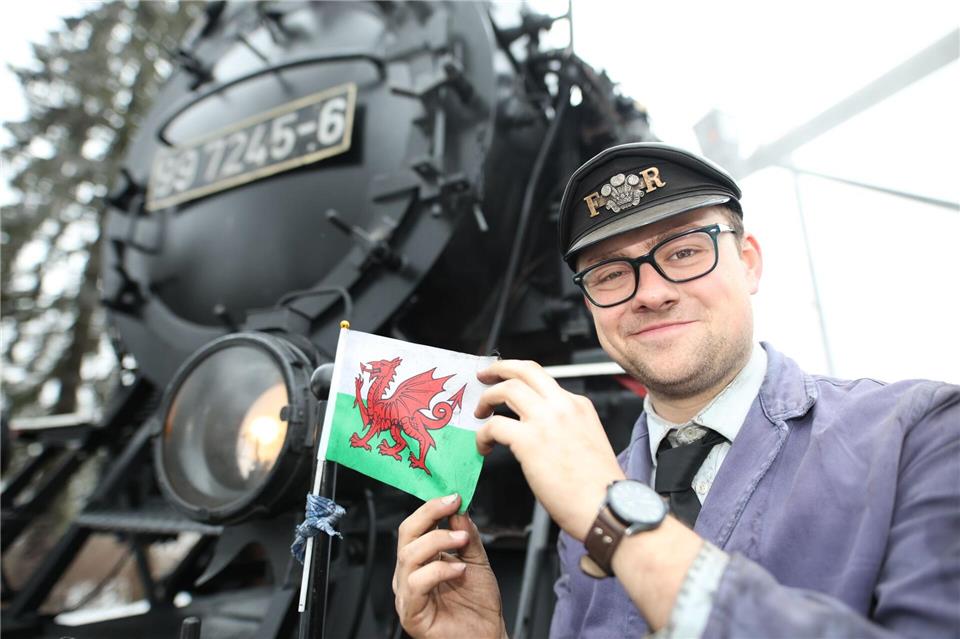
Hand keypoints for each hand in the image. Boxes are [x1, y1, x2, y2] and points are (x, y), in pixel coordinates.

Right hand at [393, 494, 505, 638]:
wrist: (488, 636)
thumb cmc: (479, 605)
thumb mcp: (476, 560)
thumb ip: (467, 535)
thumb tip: (459, 510)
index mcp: (421, 560)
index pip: (415, 526)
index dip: (431, 507)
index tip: (453, 495)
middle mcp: (410, 574)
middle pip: (406, 535)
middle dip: (430, 515)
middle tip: (453, 506)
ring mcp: (408, 593)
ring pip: (409, 556)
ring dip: (437, 541)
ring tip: (461, 541)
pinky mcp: (411, 613)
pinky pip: (416, 584)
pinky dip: (439, 571)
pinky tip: (459, 570)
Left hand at [475, 359, 624, 540]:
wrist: (607, 507)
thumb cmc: (599, 487)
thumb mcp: (588, 441)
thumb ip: (565, 428)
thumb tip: (539, 432)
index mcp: (579, 406)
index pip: (544, 380)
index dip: (520, 379)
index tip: (507, 384)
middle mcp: (562, 406)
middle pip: (525, 370)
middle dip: (499, 369)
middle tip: (484, 376)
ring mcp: (546, 420)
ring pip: (507, 389)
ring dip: (487, 398)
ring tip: (480, 412)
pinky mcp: (529, 441)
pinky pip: (494, 425)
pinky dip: (483, 434)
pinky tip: (484, 446)